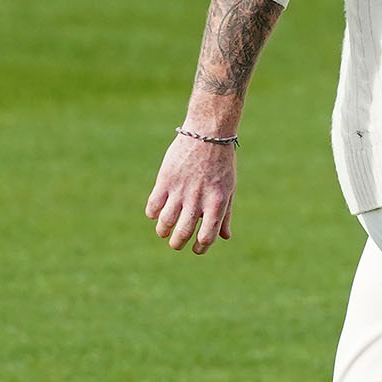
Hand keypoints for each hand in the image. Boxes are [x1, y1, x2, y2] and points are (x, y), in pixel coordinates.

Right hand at [146, 132, 236, 253]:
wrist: (208, 133)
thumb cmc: (221, 163)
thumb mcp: (228, 189)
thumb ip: (225, 215)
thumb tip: (224, 238)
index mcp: (216, 203)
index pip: (207, 238)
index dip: (200, 248)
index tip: (196, 248)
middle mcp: (198, 200)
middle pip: (182, 234)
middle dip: (177, 244)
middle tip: (176, 243)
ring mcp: (180, 190)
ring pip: (164, 223)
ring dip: (163, 231)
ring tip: (164, 230)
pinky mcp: (165, 180)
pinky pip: (153, 206)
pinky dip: (152, 214)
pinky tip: (157, 212)